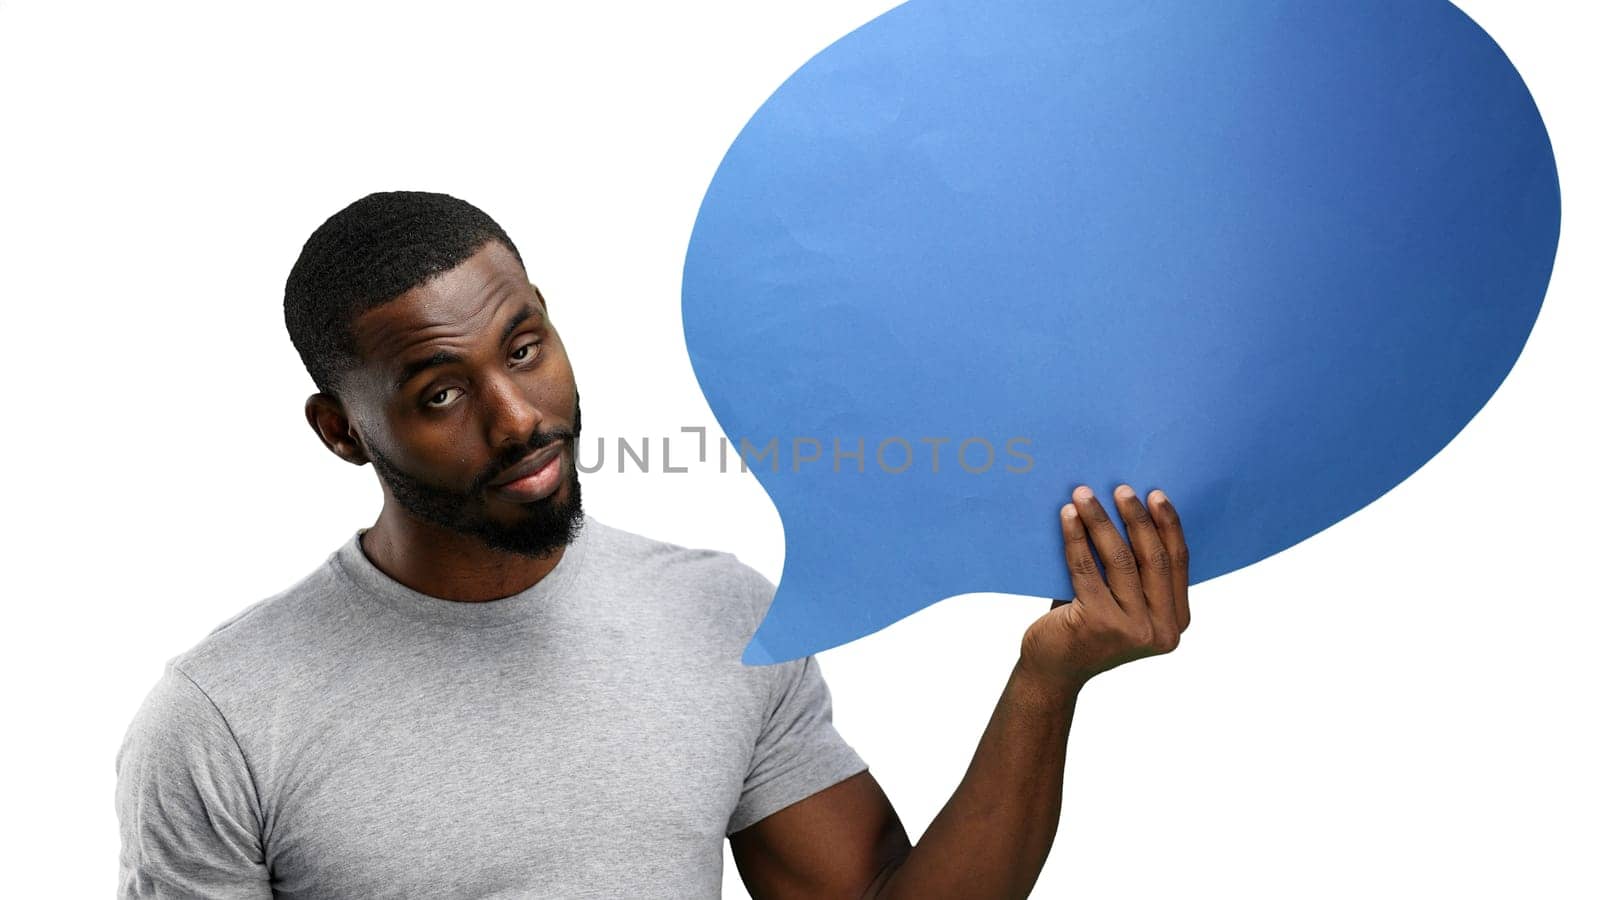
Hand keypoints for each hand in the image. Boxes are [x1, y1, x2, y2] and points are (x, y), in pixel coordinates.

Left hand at [1019, 484, 1190, 693]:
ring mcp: (1132, 630)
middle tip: (1120, 488)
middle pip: (1153, 558)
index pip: (1178, 563)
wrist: (1053, 669)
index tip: (1155, 494)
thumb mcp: (1122, 600)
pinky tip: (1068, 517)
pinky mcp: (1099, 624)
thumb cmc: (1086, 626)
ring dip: (1101, 521)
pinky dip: (1076, 538)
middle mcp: (1161, 630)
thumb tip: (1130, 508)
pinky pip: (1087, 568)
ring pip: (1121, 560)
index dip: (1168, 525)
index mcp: (1176, 622)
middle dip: (1136, 517)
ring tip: (1084, 495)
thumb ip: (1136, 570)